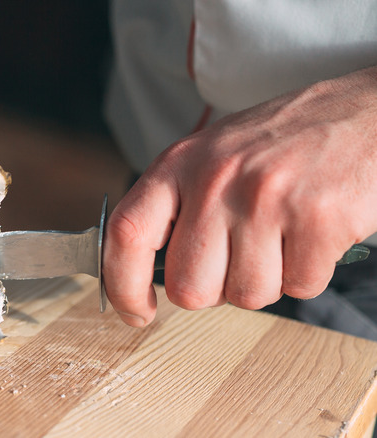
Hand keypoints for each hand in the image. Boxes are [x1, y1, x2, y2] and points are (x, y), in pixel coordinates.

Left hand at [103, 67, 376, 325]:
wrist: (363, 112)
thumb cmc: (278, 143)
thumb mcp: (209, 155)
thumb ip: (174, 207)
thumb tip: (141, 274)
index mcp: (179, 164)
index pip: (127, 233)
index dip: (121, 285)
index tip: (135, 312)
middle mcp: (215, 180)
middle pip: (189, 288)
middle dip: (213, 289)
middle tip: (237, 256)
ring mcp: (267, 199)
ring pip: (247, 296)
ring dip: (266, 280)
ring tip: (280, 235)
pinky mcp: (318, 218)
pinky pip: (300, 287)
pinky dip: (307, 273)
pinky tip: (311, 234)